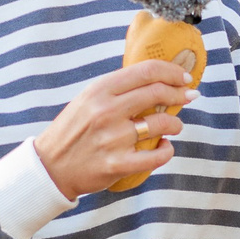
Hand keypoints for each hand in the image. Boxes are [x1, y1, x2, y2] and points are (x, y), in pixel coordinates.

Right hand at [33, 60, 198, 199]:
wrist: (50, 167)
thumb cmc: (74, 130)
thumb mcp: (88, 99)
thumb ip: (117, 89)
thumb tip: (155, 80)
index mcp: (100, 90)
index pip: (146, 71)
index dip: (172, 72)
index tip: (184, 77)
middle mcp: (106, 111)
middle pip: (158, 93)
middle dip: (180, 94)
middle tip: (189, 97)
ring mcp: (113, 139)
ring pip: (161, 124)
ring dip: (175, 124)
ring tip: (174, 127)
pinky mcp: (117, 164)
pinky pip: (156, 156)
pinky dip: (167, 151)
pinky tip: (164, 147)